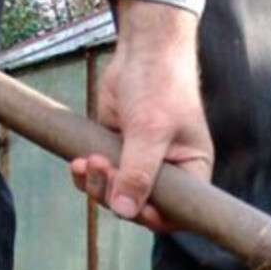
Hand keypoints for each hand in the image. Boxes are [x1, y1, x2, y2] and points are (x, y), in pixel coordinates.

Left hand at [70, 0, 213, 231]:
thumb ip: (138, 173)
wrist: (142, 50)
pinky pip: (101, 177)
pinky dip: (87, 174)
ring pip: (116, 194)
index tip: (131, 208)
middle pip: (140, 206)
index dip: (153, 218)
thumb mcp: (151, 131)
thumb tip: (125, 212)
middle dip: (115, 194)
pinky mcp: (118, 152)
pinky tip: (78, 162)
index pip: (177, 213)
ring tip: (88, 161)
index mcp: (192, 172)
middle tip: (102, 168)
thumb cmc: (161, 85)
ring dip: (97, 185)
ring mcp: (141, 163)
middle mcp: (169, 173)